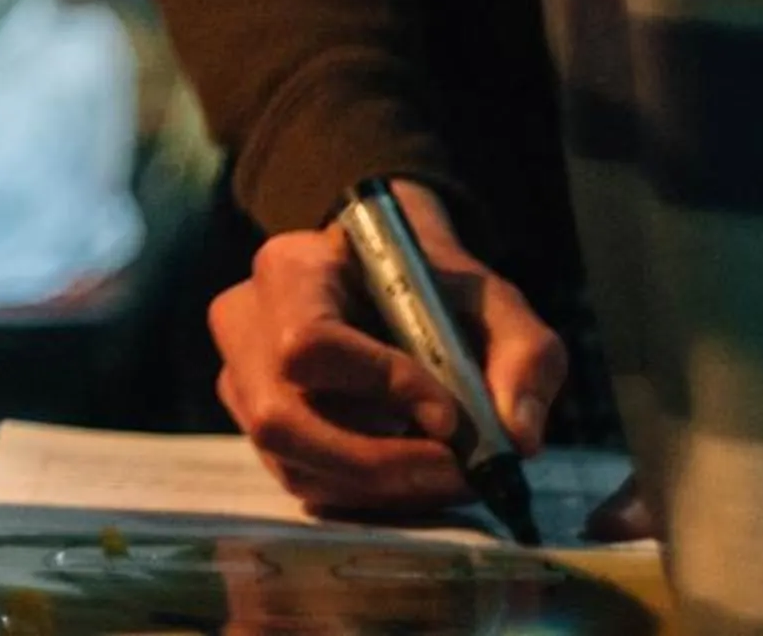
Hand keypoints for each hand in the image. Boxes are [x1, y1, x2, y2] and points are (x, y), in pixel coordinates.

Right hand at [209, 181, 564, 517]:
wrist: (387, 282)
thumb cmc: (433, 285)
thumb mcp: (493, 300)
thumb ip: (523, 356)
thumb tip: (516, 438)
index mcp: (290, 268)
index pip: (310, 343)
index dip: (380, 387)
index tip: (452, 418)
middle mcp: (244, 321)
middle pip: (281, 421)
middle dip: (374, 464)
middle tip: (454, 474)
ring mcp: (240, 378)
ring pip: (291, 463)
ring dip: (376, 488)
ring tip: (445, 475)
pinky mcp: (256, 425)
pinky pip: (299, 481)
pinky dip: (364, 495)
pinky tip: (412, 476)